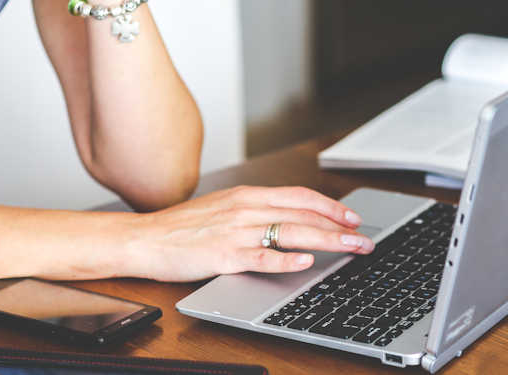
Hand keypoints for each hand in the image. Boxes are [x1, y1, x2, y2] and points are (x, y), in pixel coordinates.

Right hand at [120, 186, 373, 281]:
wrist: (143, 238)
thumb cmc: (182, 227)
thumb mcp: (224, 208)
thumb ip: (256, 212)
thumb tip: (290, 220)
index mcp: (248, 195)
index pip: (300, 196)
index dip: (331, 206)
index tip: (352, 218)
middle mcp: (246, 208)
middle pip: (303, 214)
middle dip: (339, 227)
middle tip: (364, 239)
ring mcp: (236, 231)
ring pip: (291, 232)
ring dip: (327, 241)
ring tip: (350, 249)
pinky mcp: (224, 255)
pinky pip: (261, 256)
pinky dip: (286, 259)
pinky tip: (306, 262)